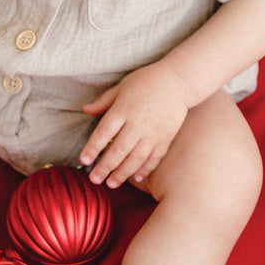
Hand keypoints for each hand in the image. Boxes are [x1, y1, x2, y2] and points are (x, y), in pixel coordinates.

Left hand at [80, 62, 192, 187]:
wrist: (180, 80)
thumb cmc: (147, 81)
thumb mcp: (122, 87)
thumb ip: (104, 102)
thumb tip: (85, 110)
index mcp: (123, 109)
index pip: (104, 132)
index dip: (93, 148)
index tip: (84, 160)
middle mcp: (137, 123)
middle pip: (118, 150)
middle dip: (105, 167)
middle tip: (94, 180)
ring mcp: (153, 132)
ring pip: (136, 158)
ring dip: (123, 173)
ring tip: (111, 184)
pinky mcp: (166, 137)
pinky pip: (155, 157)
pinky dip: (146, 169)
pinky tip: (137, 179)